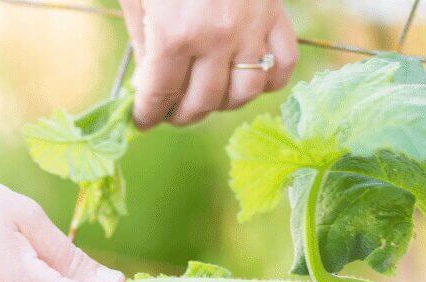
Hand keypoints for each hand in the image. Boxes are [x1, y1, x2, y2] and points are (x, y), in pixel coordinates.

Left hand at [119, 0, 297, 127]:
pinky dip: (267, 81)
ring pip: (244, 94)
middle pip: (201, 103)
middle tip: (170, 112)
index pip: (160, 96)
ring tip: (205, 95)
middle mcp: (216, 38)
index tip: (142, 121)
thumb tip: (149, 85)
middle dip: (180, 115)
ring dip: (221, 103)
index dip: (147, 116)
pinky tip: (245, 77)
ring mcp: (252, 29)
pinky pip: (283, 66)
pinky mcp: (277, 15)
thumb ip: (144, 45)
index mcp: (175, 35)